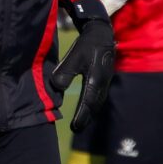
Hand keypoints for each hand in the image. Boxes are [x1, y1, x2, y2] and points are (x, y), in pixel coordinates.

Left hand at [50, 18, 115, 132]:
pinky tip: (86, 110)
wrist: (102, 34)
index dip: (81, 116)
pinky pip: (98, 97)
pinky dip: (92, 106)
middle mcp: (102, 83)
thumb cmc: (87, 45)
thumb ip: (65, 72)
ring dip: (89, 113)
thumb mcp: (74, 56)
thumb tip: (57, 87)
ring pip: (97, 102)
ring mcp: (104, 82)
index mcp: (95, 78)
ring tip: (80, 124)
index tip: (74, 127)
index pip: (88, 102)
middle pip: (94, 106)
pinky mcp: (103, 79)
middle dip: (86, 118)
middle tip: (76, 129)